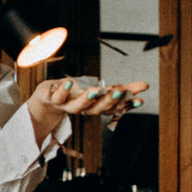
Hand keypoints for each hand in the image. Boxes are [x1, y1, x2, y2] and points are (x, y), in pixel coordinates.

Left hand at [27, 78, 148, 141]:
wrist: (46, 100)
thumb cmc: (75, 93)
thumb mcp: (99, 90)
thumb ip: (121, 89)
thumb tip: (146, 86)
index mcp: (94, 107)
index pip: (112, 108)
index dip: (126, 105)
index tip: (140, 100)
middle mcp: (81, 108)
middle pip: (96, 109)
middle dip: (108, 101)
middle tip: (120, 92)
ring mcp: (65, 105)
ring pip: (77, 107)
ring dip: (86, 100)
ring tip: (94, 91)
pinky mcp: (51, 98)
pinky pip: (56, 96)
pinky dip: (62, 90)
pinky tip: (68, 82)